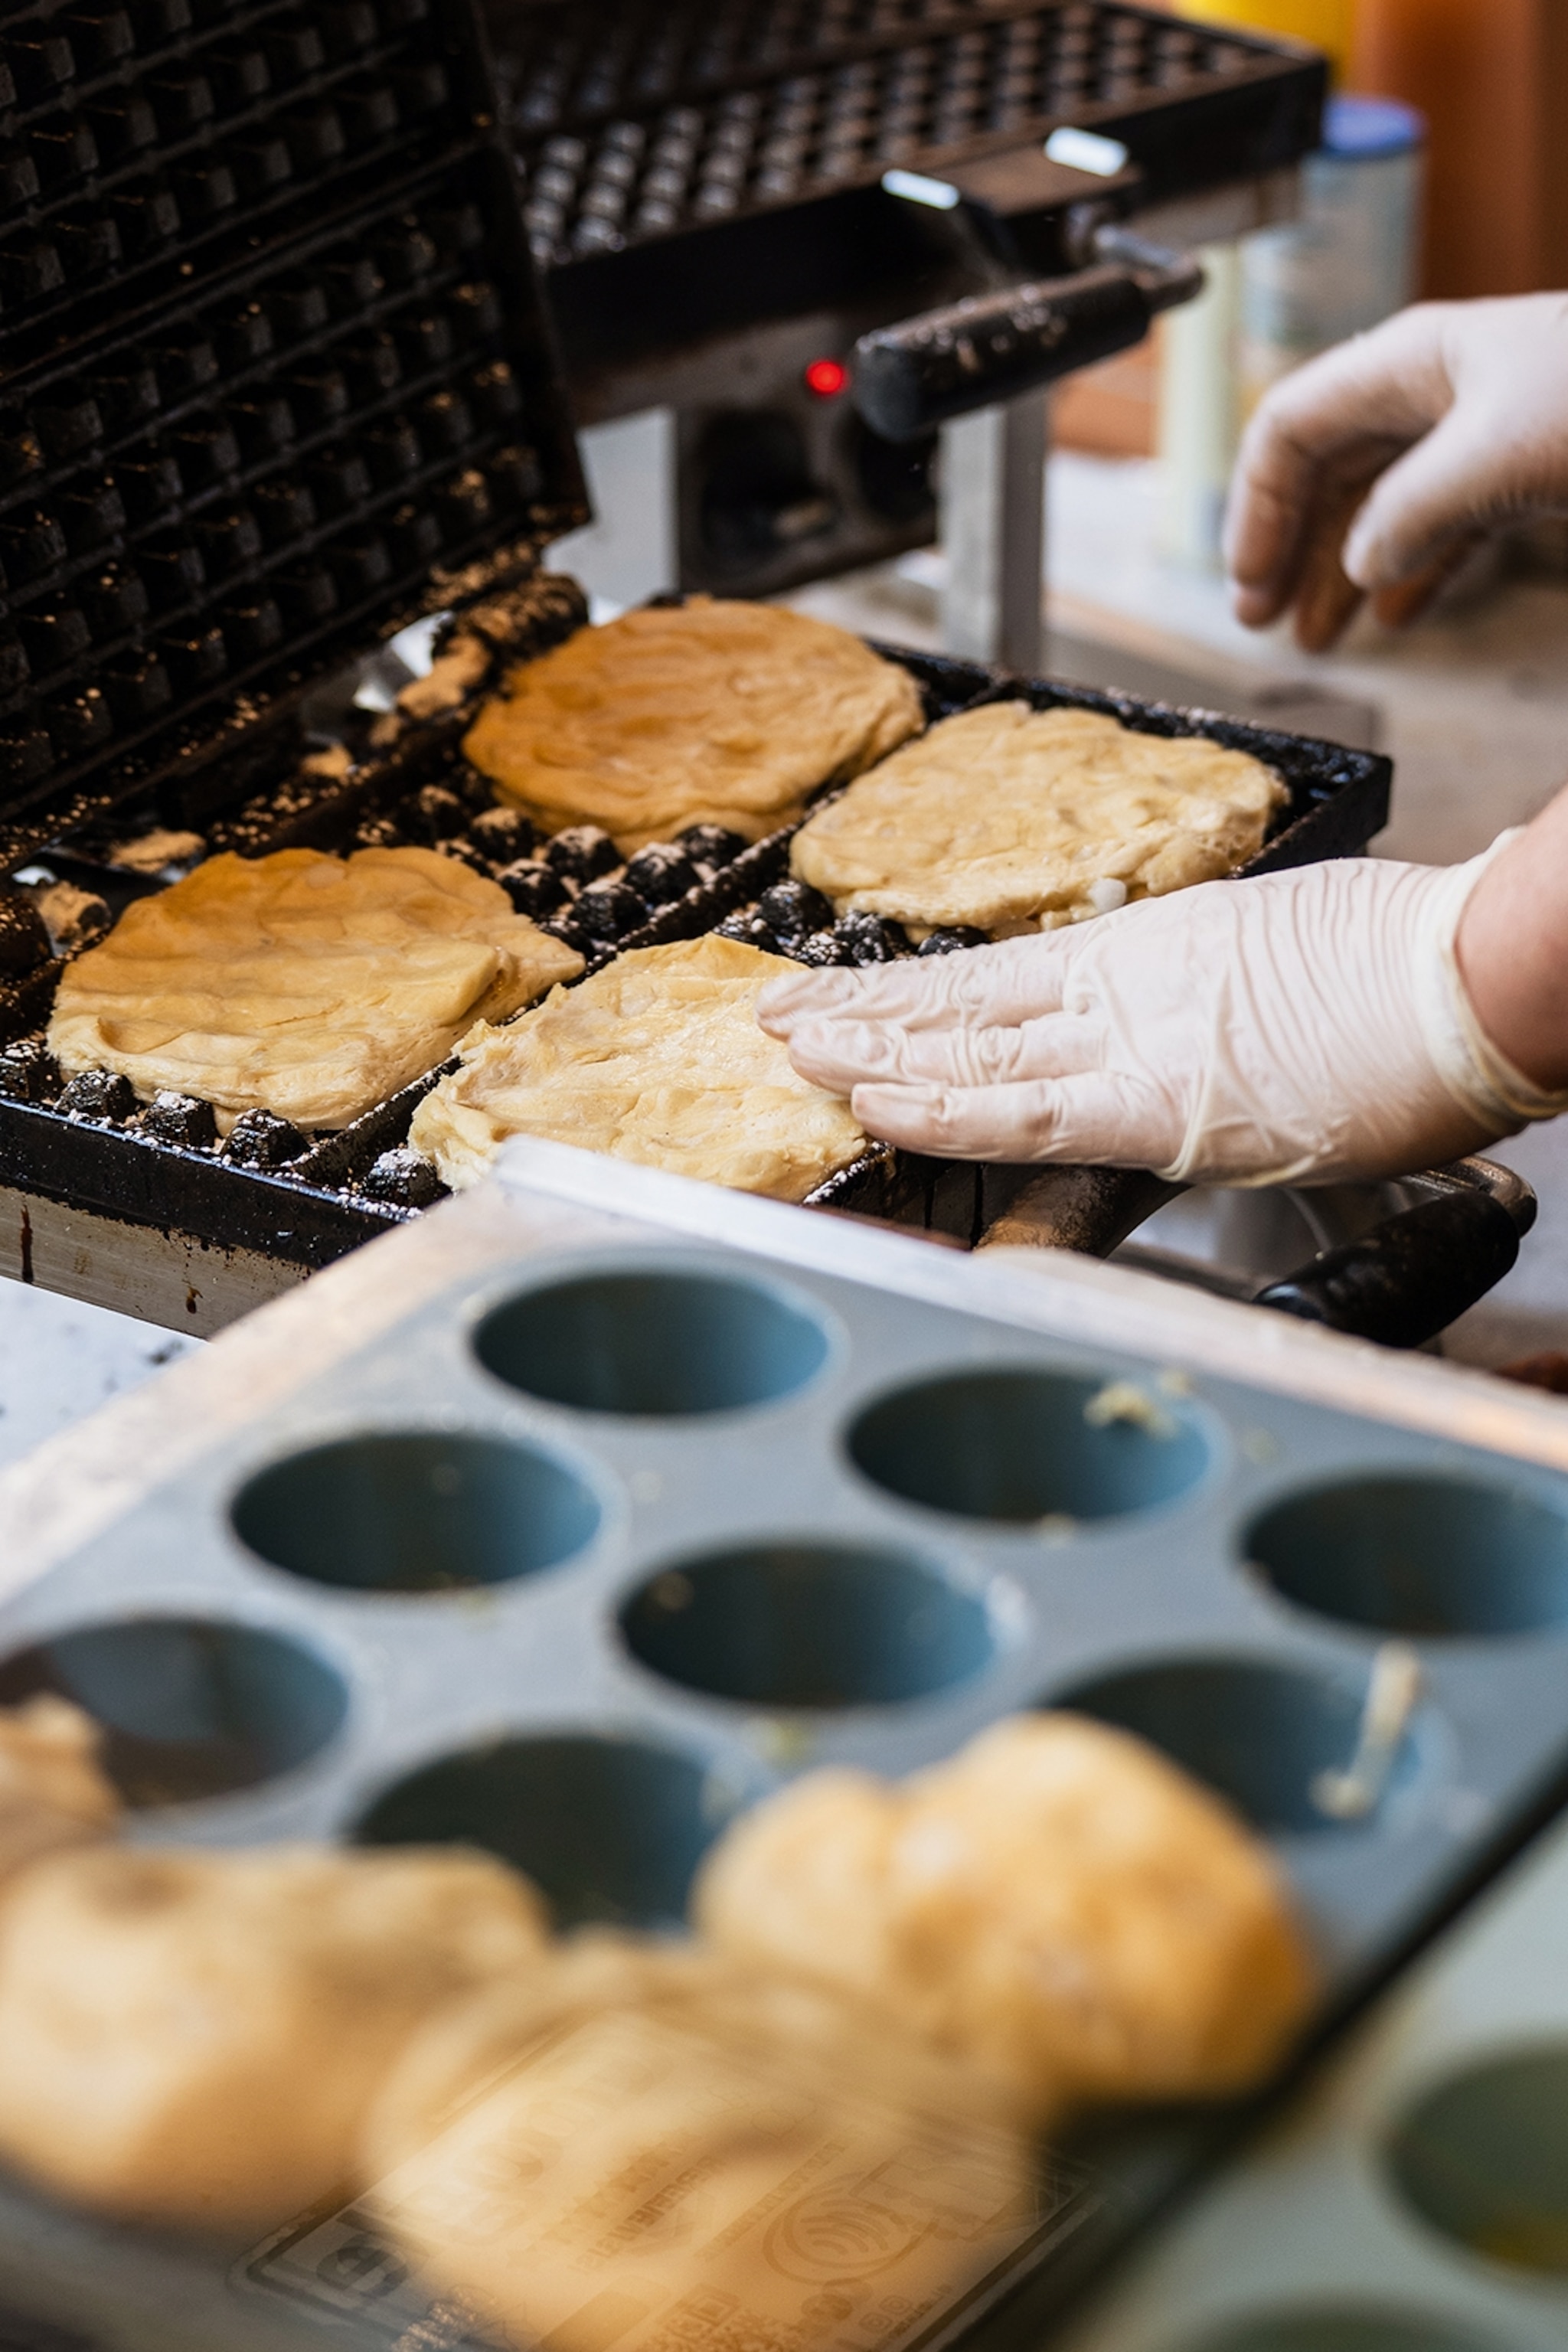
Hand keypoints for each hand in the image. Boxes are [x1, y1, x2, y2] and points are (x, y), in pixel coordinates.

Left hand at [758, 849, 1566, 1185]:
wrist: (1476, 977)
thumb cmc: (1413, 974)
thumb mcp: (1289, 972)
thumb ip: (1221, 1007)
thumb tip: (1214, 1031)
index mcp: (1154, 963)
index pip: (1005, 987)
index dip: (922, 996)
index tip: (857, 997)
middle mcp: (1124, 998)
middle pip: (967, 1011)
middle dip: (869, 1016)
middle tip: (784, 1012)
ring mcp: (1133, 1043)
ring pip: (971, 1052)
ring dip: (873, 1052)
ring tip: (789, 1046)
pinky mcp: (1154, 1100)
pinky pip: (1021, 1112)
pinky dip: (940, 1108)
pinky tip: (870, 1099)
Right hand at [1225, 296, 1567, 650]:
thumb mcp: (1496, 457)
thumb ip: (1409, 514)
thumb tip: (1360, 568)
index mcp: (1411, 361)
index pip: (1291, 429)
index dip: (1256, 509)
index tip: (1249, 586)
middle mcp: (1435, 389)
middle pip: (1327, 468)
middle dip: (1289, 547)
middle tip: (1261, 622)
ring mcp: (1480, 427)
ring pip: (1381, 501)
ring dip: (1342, 571)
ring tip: (1317, 638)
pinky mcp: (1525, 467)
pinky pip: (1443, 521)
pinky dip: (1413, 571)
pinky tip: (1397, 616)